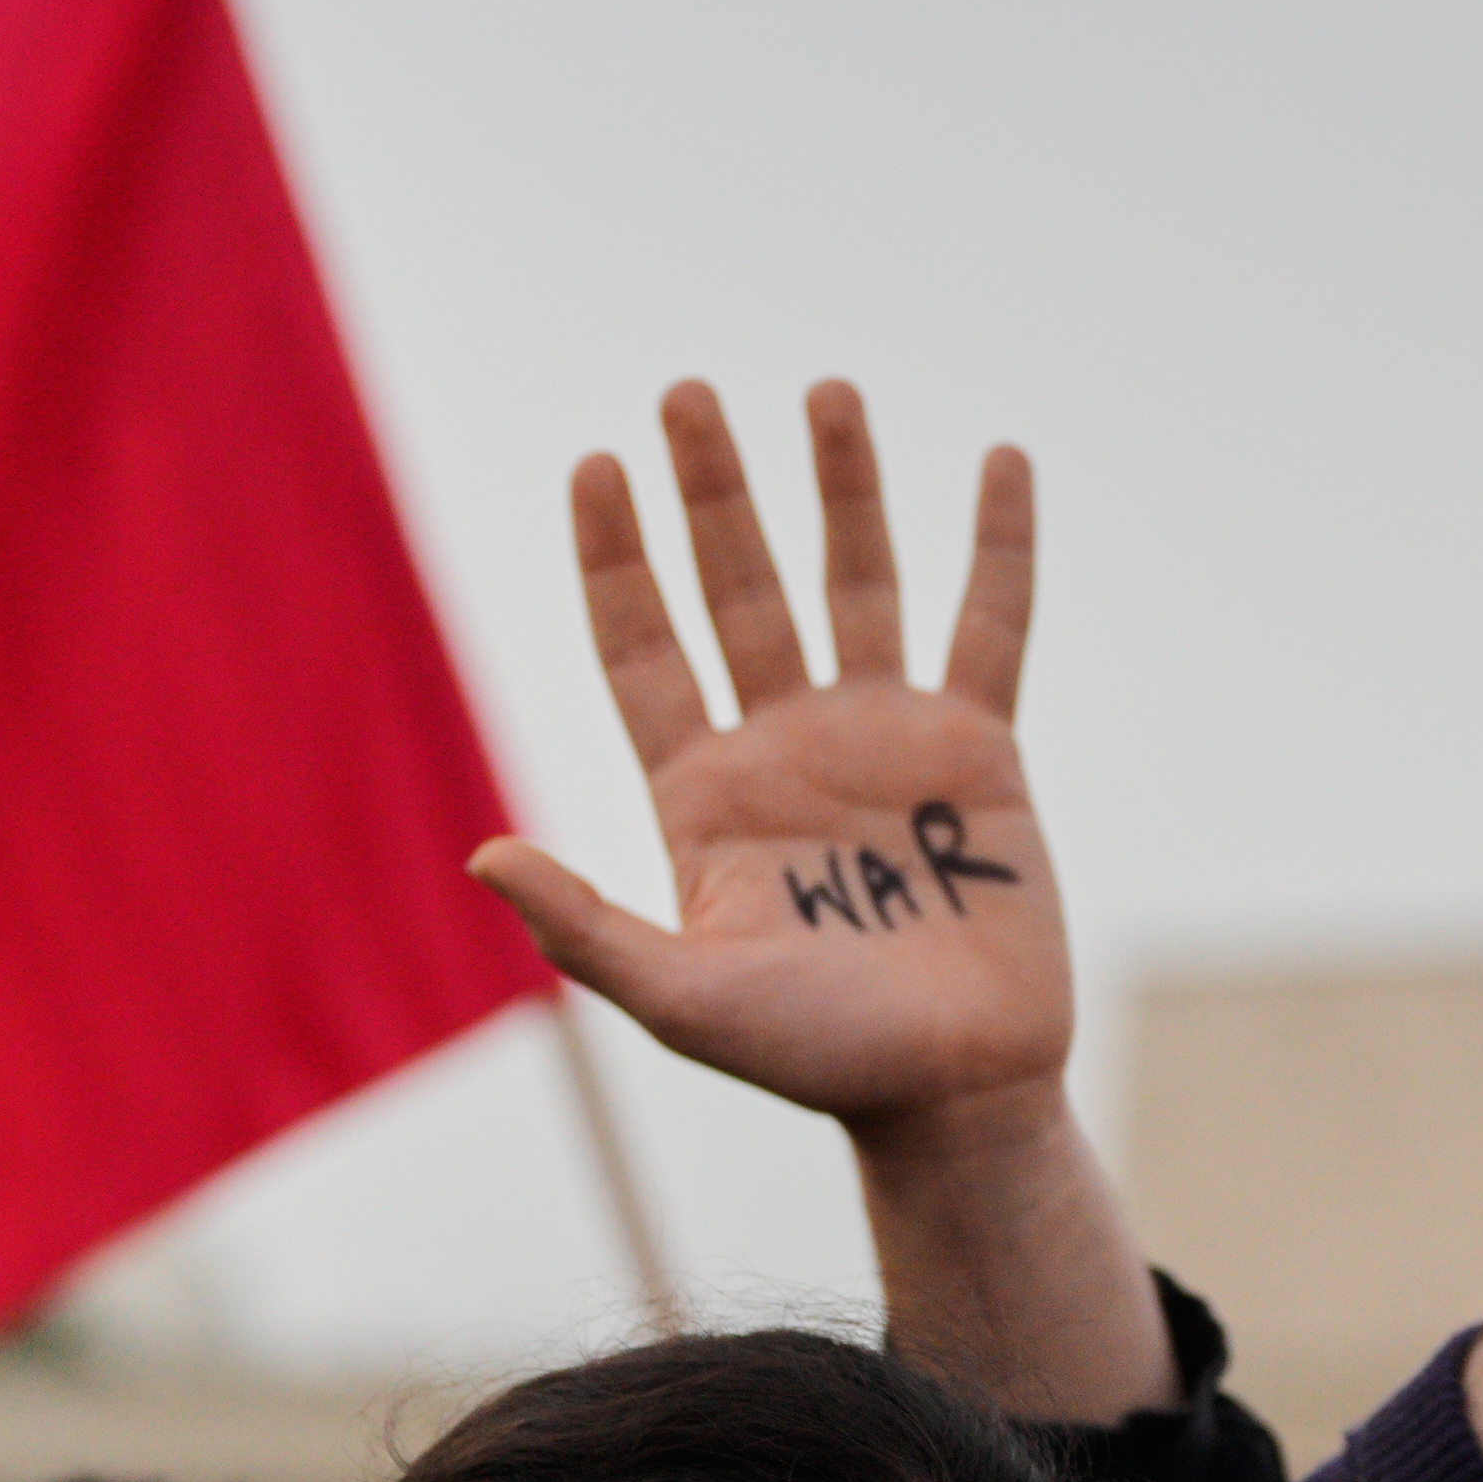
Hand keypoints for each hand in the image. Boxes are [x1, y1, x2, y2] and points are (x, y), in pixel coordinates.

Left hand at [468, 380, 1064, 1138]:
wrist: (955, 1092)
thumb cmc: (816, 1059)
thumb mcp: (686, 1000)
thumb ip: (587, 928)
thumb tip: (482, 853)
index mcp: (704, 792)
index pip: (644, 649)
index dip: (615, 561)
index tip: (595, 467)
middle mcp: (785, 745)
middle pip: (738, 588)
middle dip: (711, 492)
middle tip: (684, 392)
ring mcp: (884, 738)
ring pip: (856, 581)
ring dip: (840, 486)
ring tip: (825, 389)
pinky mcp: (979, 752)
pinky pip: (990, 626)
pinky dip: (998, 546)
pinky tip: (1000, 460)